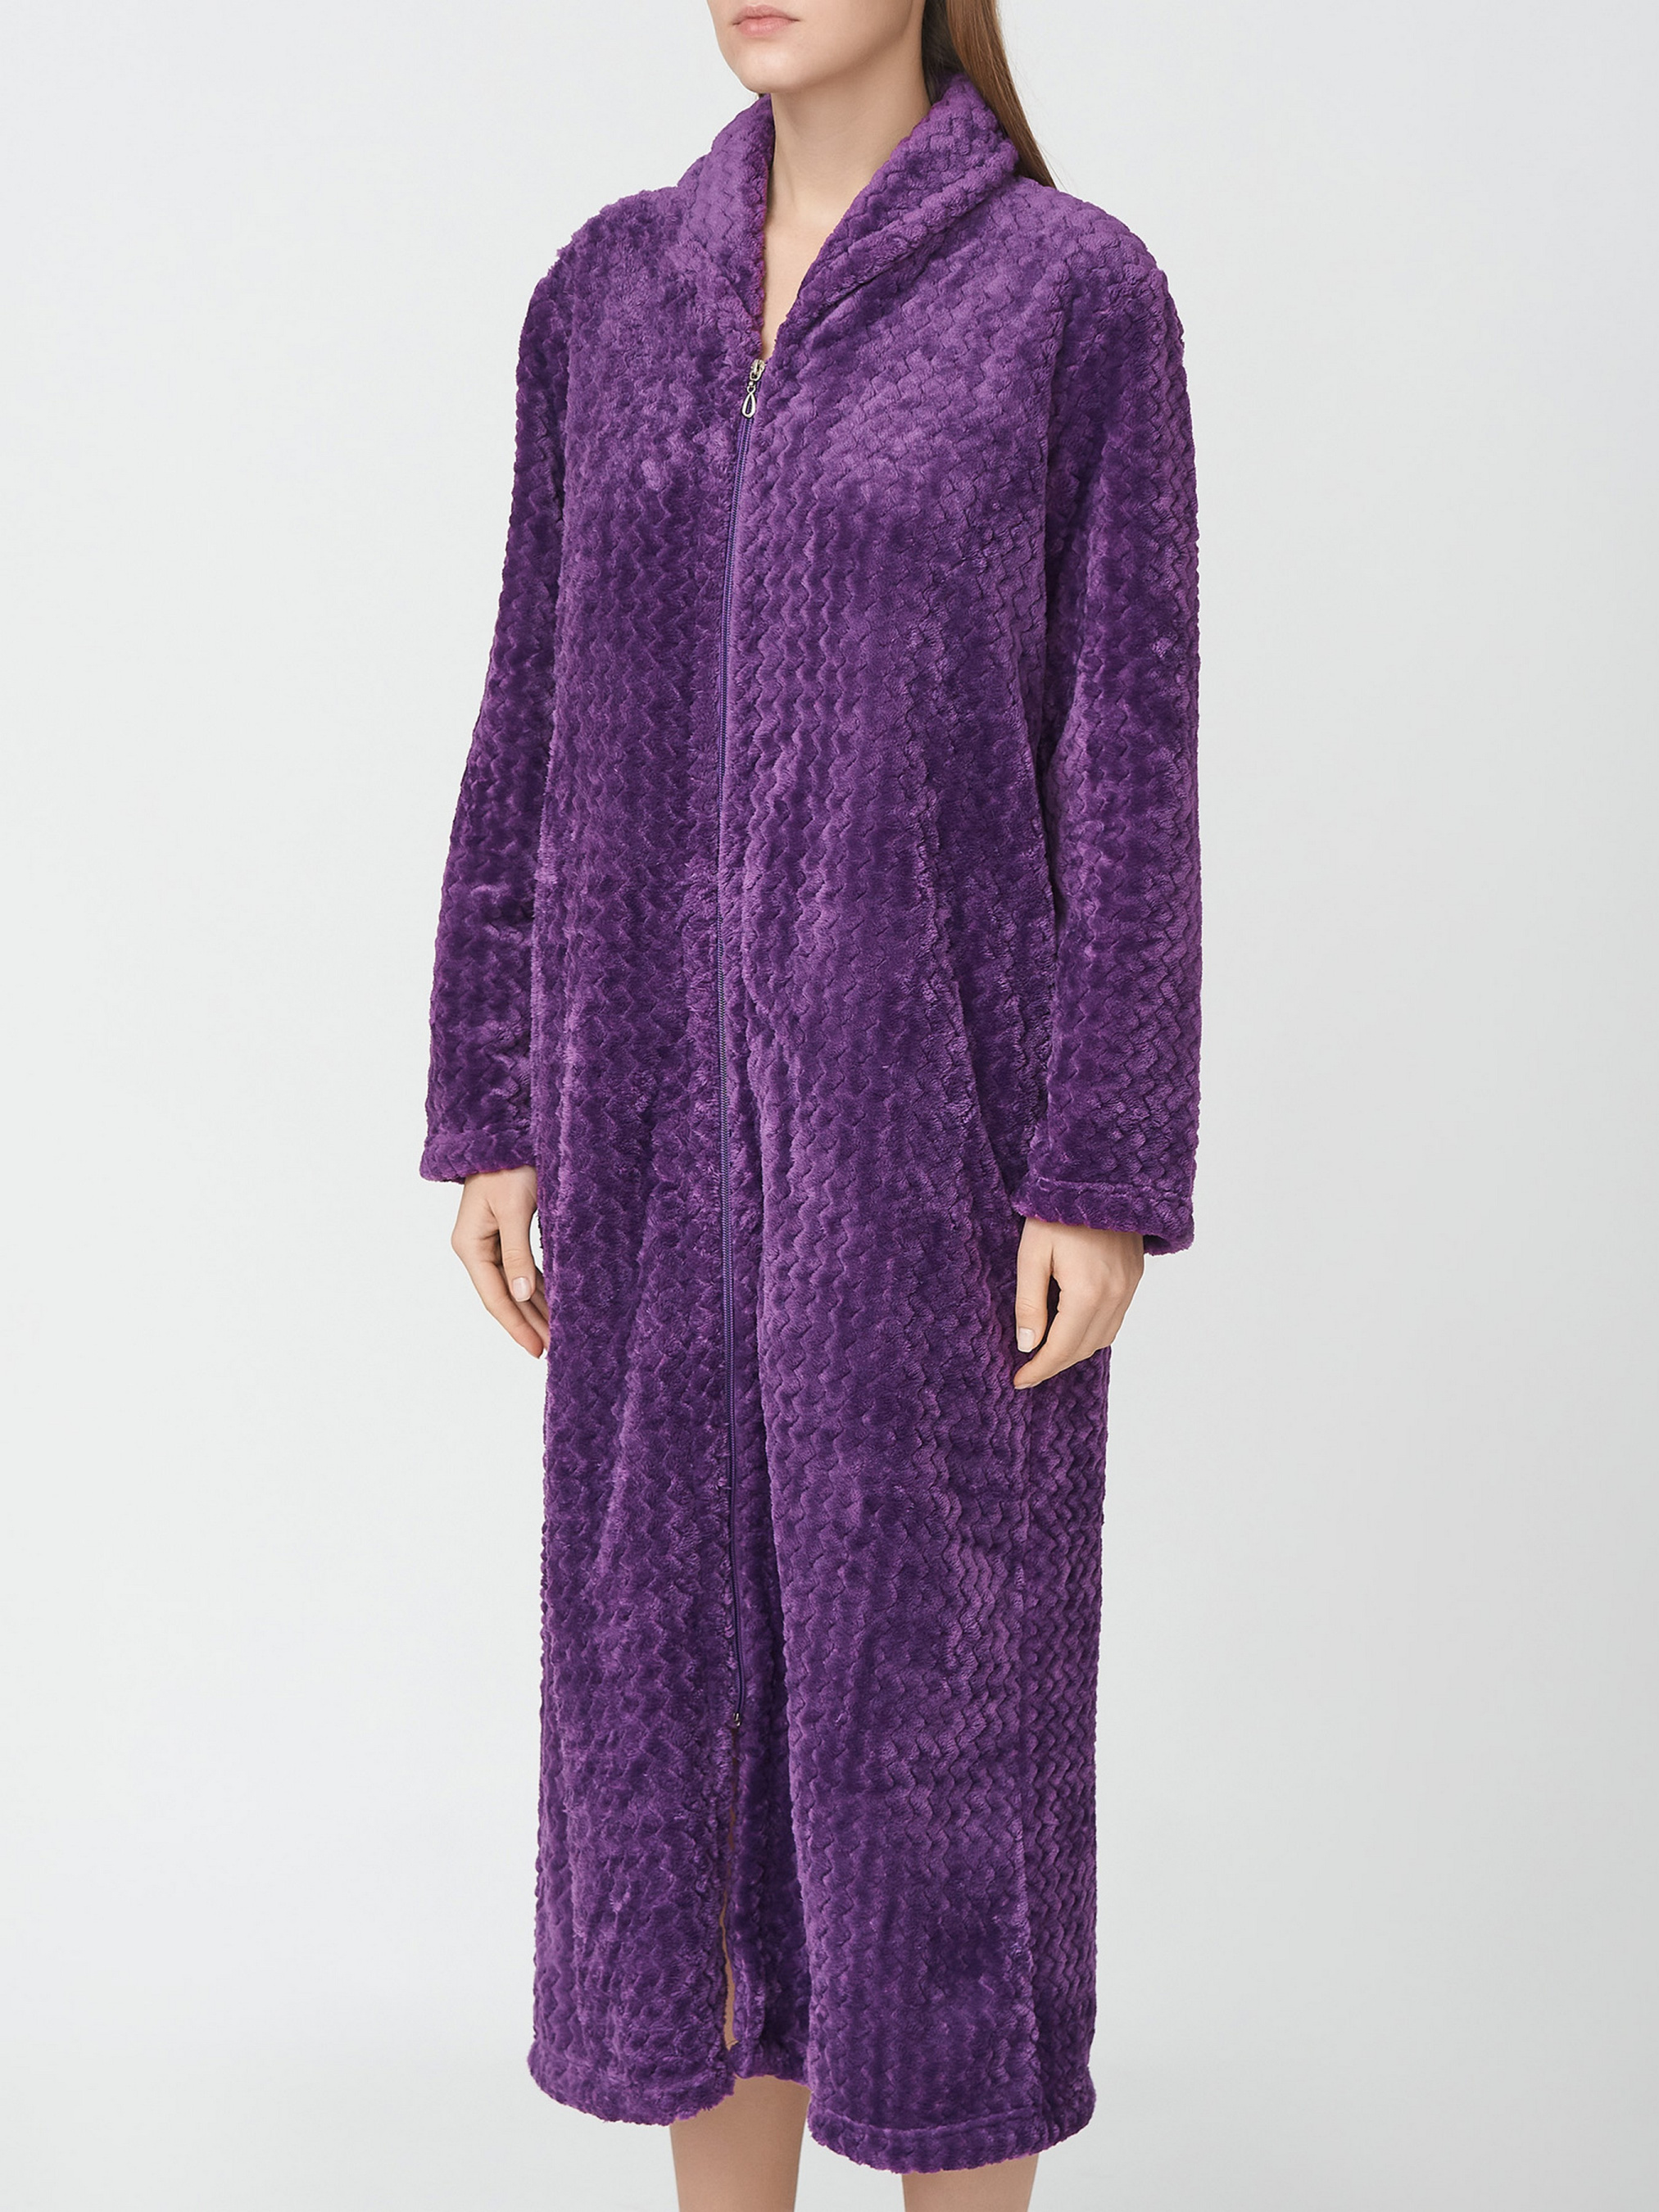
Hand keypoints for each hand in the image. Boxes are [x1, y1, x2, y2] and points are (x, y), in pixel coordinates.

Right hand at [451, 1167, 548, 1356]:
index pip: (495, 1297)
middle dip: (528, 1323)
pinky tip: (552, 1303)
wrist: (503, 1134)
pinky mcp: (504, 1234)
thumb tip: (521, 1295)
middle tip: (554, 1349)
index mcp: (470, 1245)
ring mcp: (489, 1243)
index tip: (536, 1349)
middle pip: (504, 1296)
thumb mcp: (514, 1210)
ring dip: (534, 1309)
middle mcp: (476, 1248)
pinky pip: (521, 1270)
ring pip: (514, 1286)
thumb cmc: (507, 1167)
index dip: (516, 1325)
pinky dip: (537, 1287)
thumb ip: (517, 1253)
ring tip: (556, 1333)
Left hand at [1012, 1218, 1143, 1388]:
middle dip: (1055, 1363)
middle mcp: (1115, 1295)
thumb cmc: (1058, 1211)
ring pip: (1103, 1338)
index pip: (1062, 1348)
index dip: (1039, 1369)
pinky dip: (1093, 1332)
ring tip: (1047, 1350)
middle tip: (1028, 1369)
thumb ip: (1029, 1303)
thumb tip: (1028, 1345)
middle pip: (1085, 1348)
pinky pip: (1115, 1319)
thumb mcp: (1031, 1254)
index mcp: (1088, 1292)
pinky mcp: (1135, 1277)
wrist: (1101, 1175)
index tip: (1019, 1381)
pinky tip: (1072, 1326)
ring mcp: (1130, 1287)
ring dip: (1075, 1350)